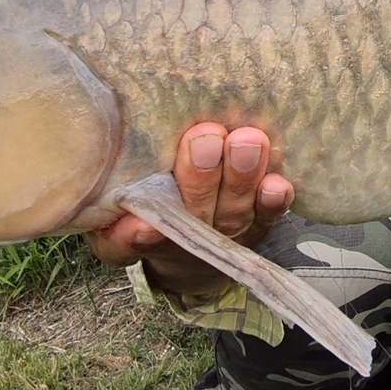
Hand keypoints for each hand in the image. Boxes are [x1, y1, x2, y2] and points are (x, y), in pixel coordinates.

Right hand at [84, 122, 293, 293]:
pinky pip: (267, 214)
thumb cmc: (141, 209)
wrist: (190, 250)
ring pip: (233, 208)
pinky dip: (273, 201)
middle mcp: (186, 238)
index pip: (131, 243)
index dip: (136, 237)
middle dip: (200, 178)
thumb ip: (111, 216)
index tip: (143, 224)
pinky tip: (279, 183)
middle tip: (205, 138)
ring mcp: (225, 230)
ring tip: (247, 141)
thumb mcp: (111, 215)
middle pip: (193, 213)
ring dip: (241, 177)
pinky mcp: (257, 222)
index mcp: (138, 237)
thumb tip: (126, 214)